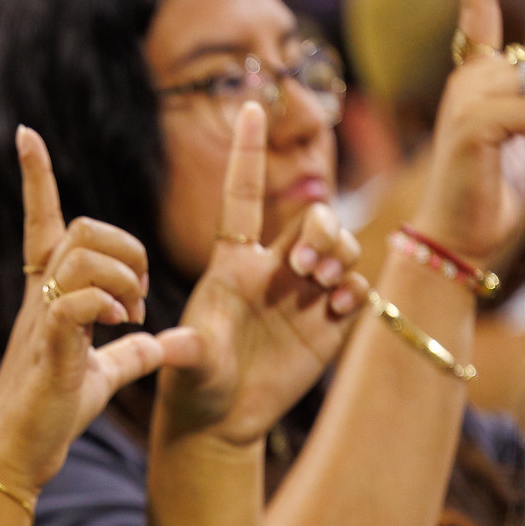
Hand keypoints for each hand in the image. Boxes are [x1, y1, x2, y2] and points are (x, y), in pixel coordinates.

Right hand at [0, 126, 168, 491]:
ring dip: (125, 277)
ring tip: (133, 317)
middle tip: (142, 296)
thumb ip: (133, 355)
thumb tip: (162, 342)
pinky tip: (122, 327)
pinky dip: (108, 304)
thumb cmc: (52, 413)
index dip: (35, 177)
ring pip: (84, 253)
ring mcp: (44, 319)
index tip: (25, 133)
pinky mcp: (51, 347)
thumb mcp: (103, 377)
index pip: (43, 223)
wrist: (18, 452)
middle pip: (84, 228)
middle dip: (128, 248)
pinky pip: (77, 299)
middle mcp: (43, 298)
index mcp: (52, 296)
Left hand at [158, 104, 361, 445]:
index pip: (244, 196)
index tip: (253, 105)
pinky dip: (354, 290)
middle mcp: (273, 270)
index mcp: (232, 263)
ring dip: (339, 253)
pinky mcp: (329, 324)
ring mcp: (304, 295)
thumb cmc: (194, 382)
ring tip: (322, 281)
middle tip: (305, 267)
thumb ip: (186, 349)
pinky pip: (357, 290)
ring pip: (339, 247)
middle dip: (319, 231)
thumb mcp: (188, 362)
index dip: (248, 152)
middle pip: (311, 220)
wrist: (220, 420)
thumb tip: (167, 347)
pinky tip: (336, 307)